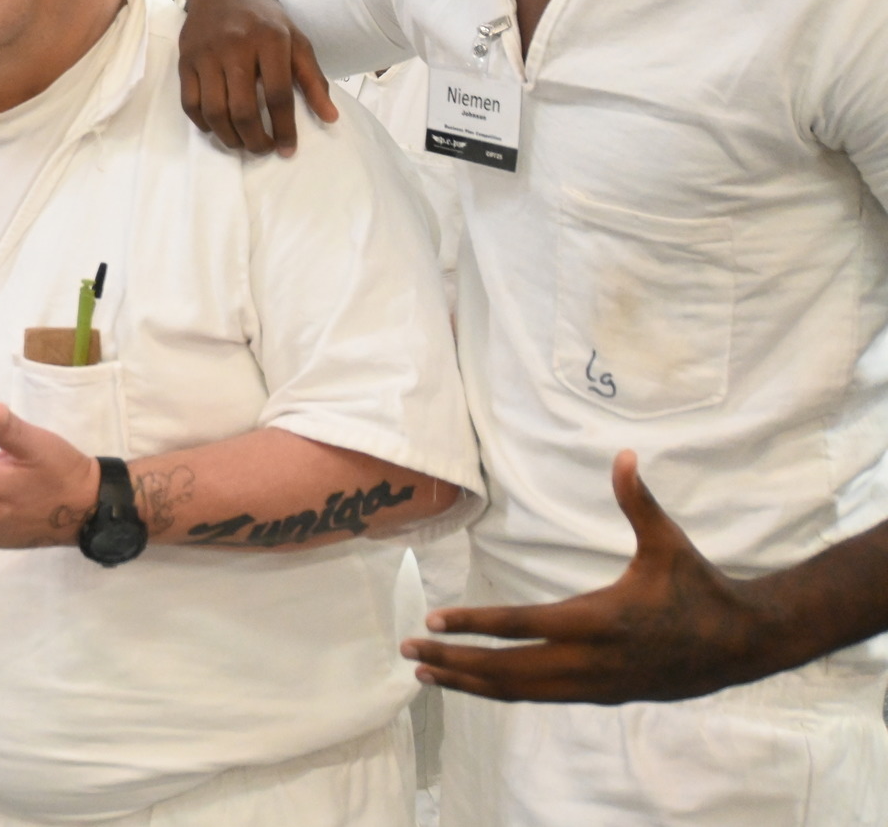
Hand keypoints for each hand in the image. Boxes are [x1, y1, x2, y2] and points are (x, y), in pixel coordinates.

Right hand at [177, 0, 334, 155]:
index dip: (284, 128)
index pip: (278, 95)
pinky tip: (217, 128)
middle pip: (243, 109)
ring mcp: (207, 53)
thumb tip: (330, 118)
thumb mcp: (296, 41)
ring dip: (229, 137)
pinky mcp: (186, 59)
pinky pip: (190, 103)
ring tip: (241, 143)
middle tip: (262, 149)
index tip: (287, 149)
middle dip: (254, 140)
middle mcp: (236, 46)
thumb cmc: (265, 20)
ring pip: (214, 110)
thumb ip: (313, 80)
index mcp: (270, 41)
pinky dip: (203, 123)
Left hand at [402, 451, 775, 703]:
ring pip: (520, 691)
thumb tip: (623, 454)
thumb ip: (637, 501)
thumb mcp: (668, 543)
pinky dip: (501, 692)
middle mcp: (591, 661)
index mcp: (600, 621)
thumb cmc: (700, 587)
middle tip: (408, 648)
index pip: (522, 626)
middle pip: (508, 669)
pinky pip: (540, 697)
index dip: (475, 624)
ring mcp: (595, 686)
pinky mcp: (601, 697)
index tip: (433, 618)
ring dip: (470, 683)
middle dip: (455, 659)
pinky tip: (473, 683)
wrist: (742, 645)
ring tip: (426, 672)